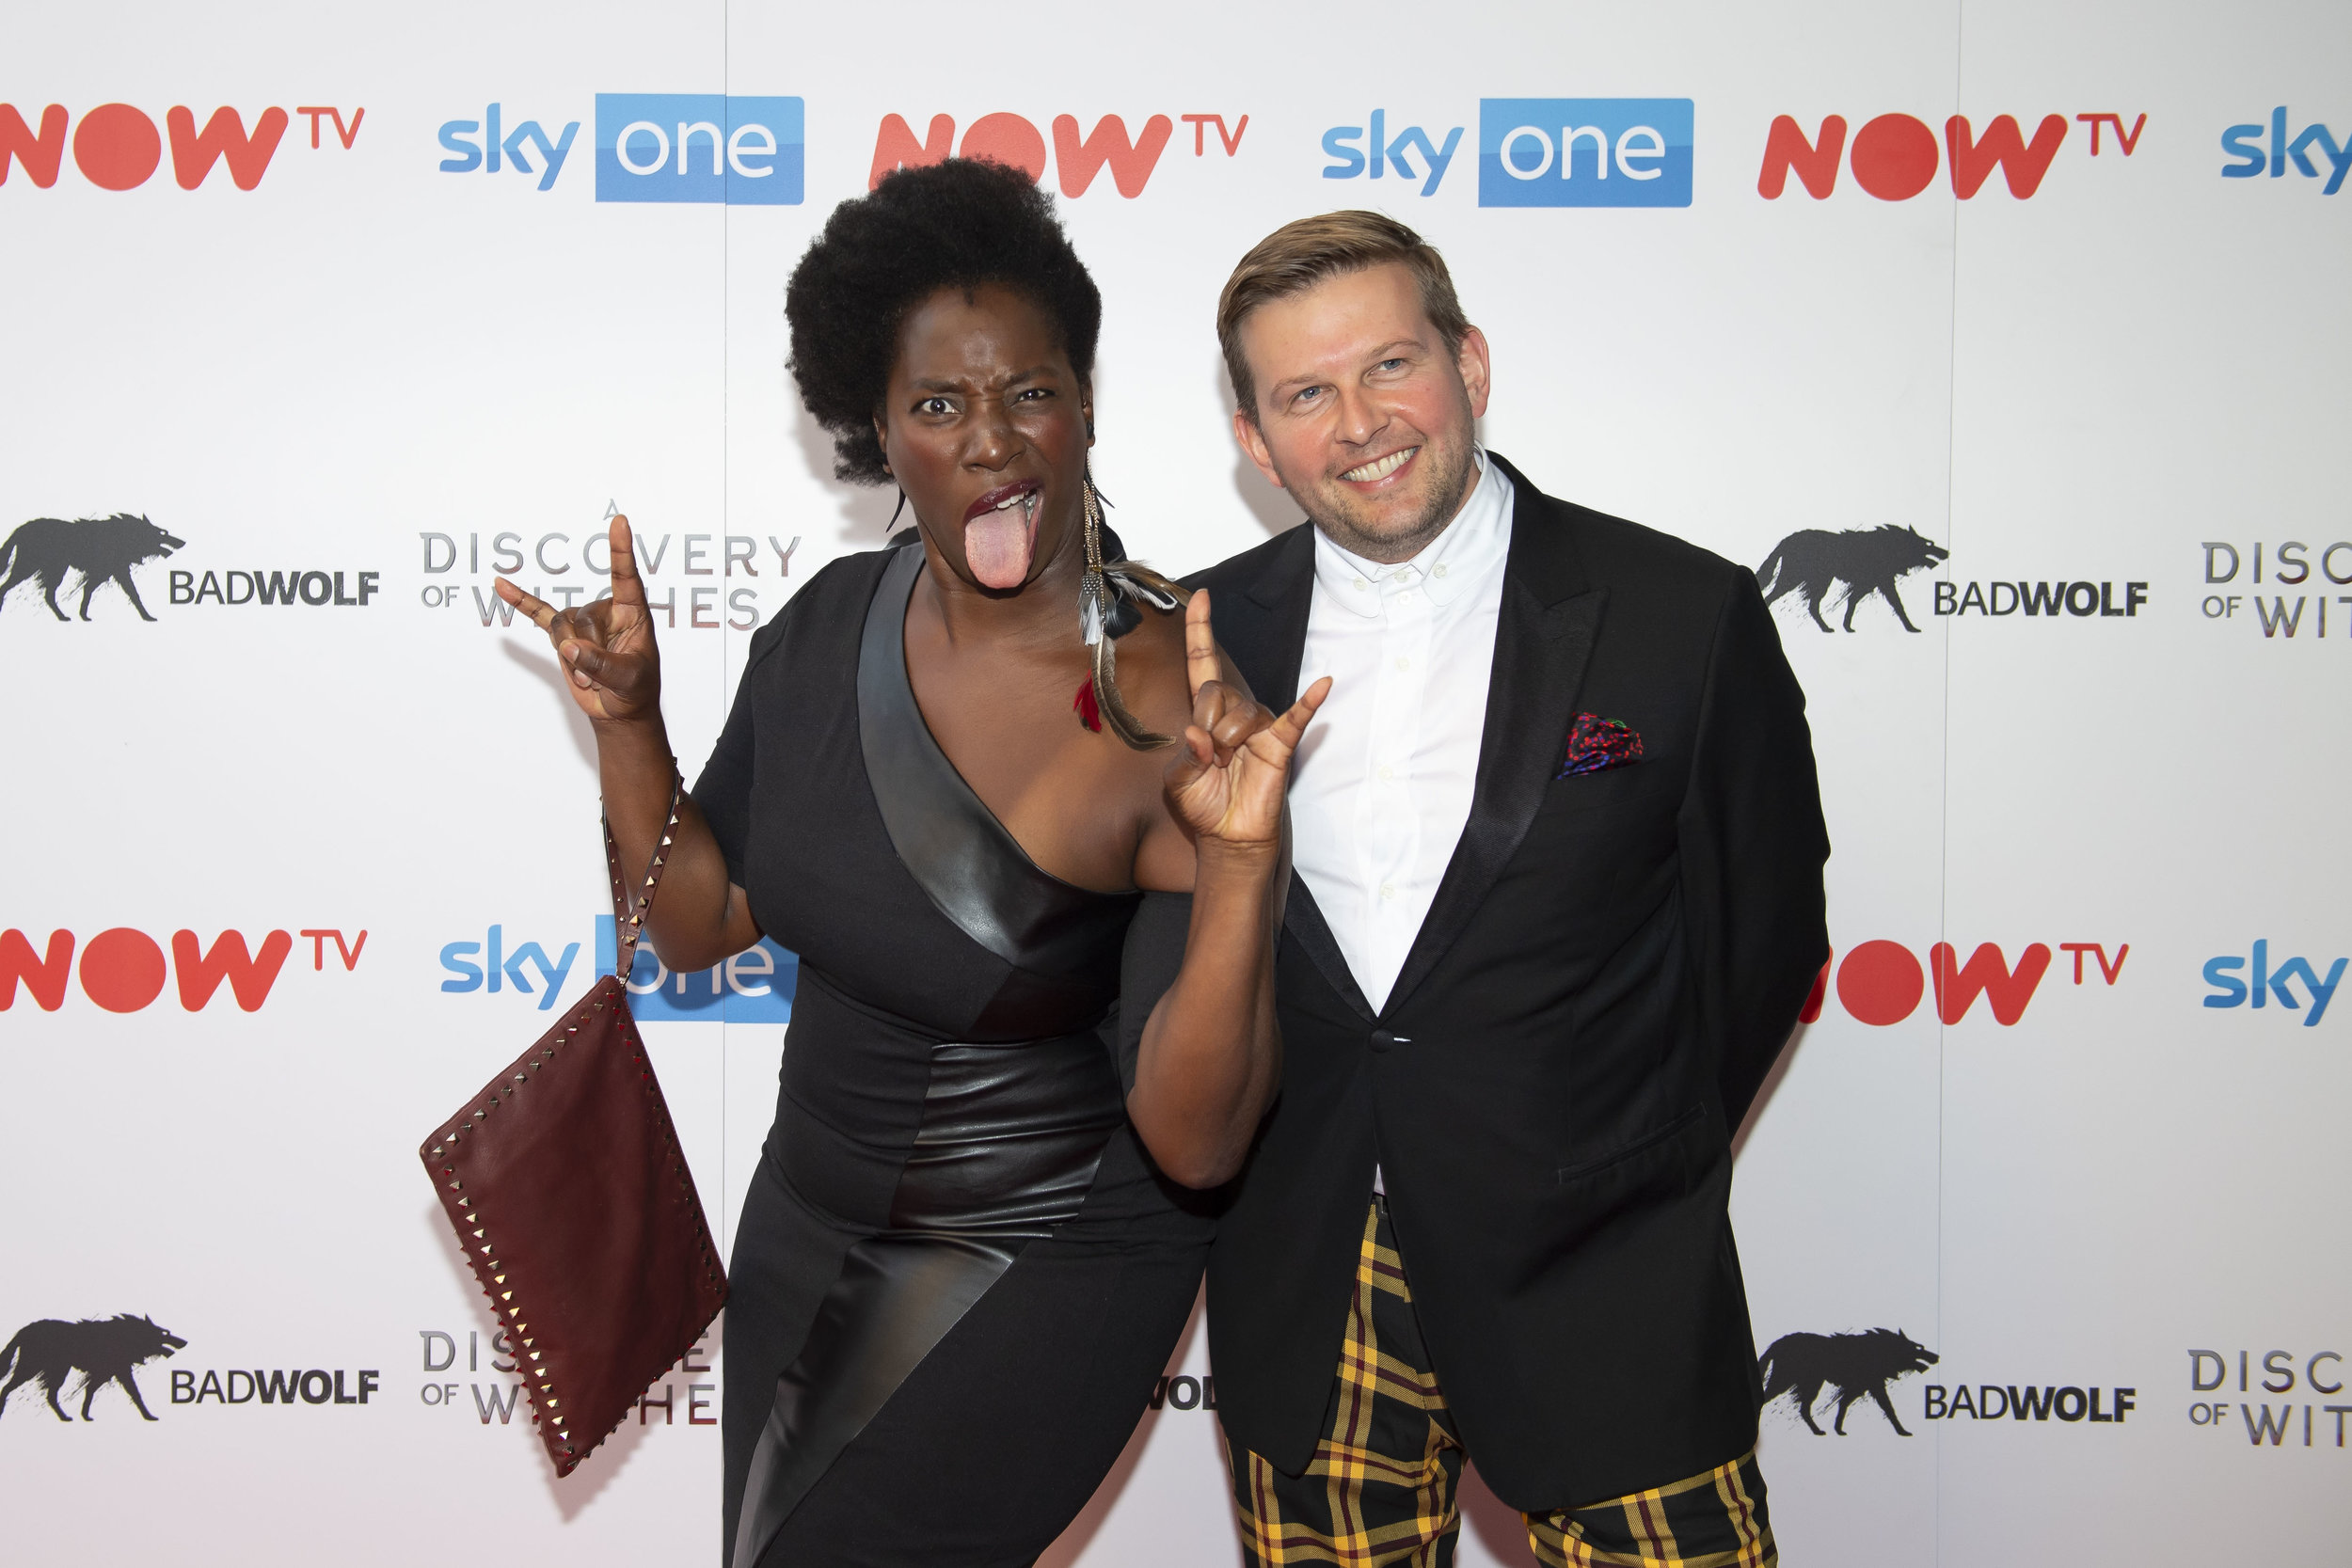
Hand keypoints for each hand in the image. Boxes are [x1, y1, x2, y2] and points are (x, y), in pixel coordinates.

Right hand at [496, 515, 660, 724]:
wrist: (619, 708)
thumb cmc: (635, 689)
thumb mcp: (628, 679)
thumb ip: (601, 664)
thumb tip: (568, 646)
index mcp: (633, 612)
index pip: (626, 577)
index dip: (622, 550)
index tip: (620, 521)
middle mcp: (607, 610)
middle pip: (582, 616)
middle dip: (587, 651)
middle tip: (602, 677)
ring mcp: (583, 620)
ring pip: (561, 625)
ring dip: (571, 658)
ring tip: (589, 677)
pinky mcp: (563, 634)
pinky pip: (539, 614)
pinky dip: (521, 601)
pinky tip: (501, 585)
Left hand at [1164, 589, 1330, 853]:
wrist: (1228, 837)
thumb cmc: (1204, 804)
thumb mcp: (1179, 781)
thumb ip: (1185, 756)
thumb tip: (1198, 734)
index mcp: (1206, 713)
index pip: (1202, 662)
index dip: (1199, 629)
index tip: (1200, 596)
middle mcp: (1234, 711)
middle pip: (1215, 689)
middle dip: (1207, 725)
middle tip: (1210, 759)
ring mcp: (1259, 726)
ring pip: (1240, 711)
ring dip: (1228, 740)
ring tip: (1227, 766)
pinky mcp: (1280, 743)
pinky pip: (1295, 717)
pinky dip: (1309, 702)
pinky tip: (1324, 685)